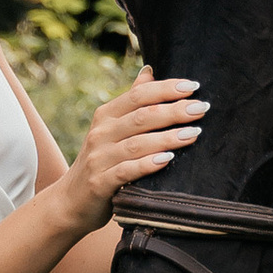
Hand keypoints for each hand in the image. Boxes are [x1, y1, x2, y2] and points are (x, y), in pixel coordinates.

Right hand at [61, 72, 203, 230]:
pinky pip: (126, 171)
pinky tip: (167, 159)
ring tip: (194, 133)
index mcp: (106, 115)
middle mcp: (101, 133)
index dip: (165, 89)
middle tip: (202, 108)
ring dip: (167, 137)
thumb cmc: (101, 161)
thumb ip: (131, 103)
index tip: (193, 86)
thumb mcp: (111, 129)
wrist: (70, 201)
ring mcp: (99, 158)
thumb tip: (150, 70)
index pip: (138, 95)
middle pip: (142, 116)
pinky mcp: (100, 183)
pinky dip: (147, 164)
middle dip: (174, 111)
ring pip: (137, 143)